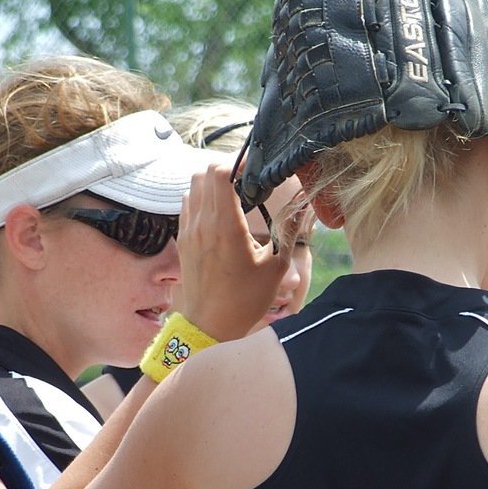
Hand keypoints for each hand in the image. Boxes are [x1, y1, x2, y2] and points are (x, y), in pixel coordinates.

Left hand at [179, 164, 293, 340]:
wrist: (209, 326)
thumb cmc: (245, 300)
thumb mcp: (276, 268)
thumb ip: (289, 231)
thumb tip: (304, 205)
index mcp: (226, 226)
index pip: (221, 173)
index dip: (238, 162)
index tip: (254, 167)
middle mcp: (203, 223)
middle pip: (204, 172)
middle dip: (226, 169)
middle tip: (245, 179)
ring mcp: (189, 230)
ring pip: (193, 186)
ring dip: (211, 183)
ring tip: (232, 195)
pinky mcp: (183, 240)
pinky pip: (187, 205)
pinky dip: (201, 199)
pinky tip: (218, 214)